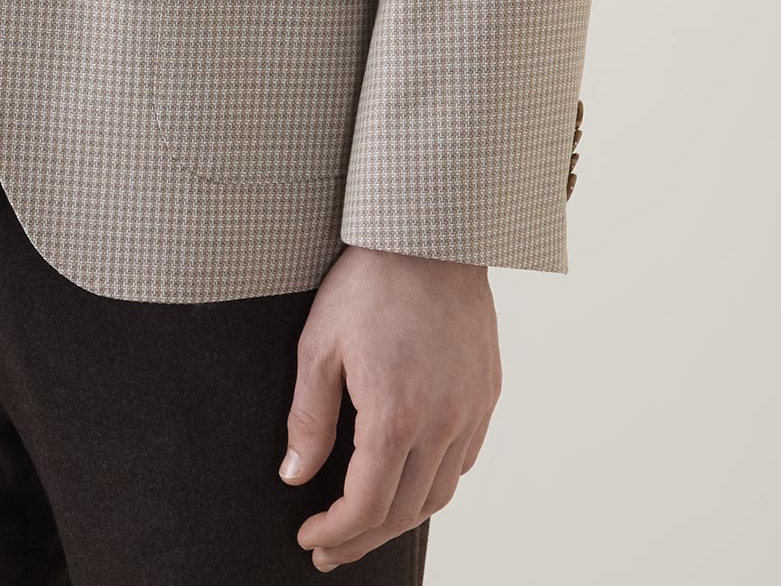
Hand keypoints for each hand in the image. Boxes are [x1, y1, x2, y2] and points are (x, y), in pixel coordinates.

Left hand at [282, 244, 499, 569]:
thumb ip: (307, 419)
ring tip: (366, 523)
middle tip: (329, 546)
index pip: (368, 505)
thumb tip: (294, 477)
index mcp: (396, 415)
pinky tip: (409, 478)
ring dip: (401, 517)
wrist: (430, 234)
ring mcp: (471, 410)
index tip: (310, 538)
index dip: (337, 532)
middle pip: (405, 510)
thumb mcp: (318, 345)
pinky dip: (435, 482)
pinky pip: (464, 459)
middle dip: (364, 537)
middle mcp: (443, 423)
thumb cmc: (368, 283)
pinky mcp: (487, 393)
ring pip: (440, 492)